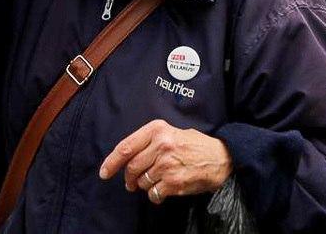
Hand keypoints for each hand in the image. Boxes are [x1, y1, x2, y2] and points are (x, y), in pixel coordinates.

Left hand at [99, 119, 232, 204]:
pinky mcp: (174, 182)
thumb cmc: (195, 144)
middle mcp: (161, 145)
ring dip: (145, 186)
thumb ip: (149, 141)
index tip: (104, 172)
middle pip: (132, 167)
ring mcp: (166, 165)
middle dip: (129, 178)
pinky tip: (163, 190)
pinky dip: (155, 196)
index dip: (111, 162)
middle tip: (131, 183)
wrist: (221, 157)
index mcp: (157, 130)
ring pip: (142, 182)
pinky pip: (154, 194)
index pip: (126, 147)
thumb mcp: (171, 132)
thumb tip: (127, 158)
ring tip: (156, 181)